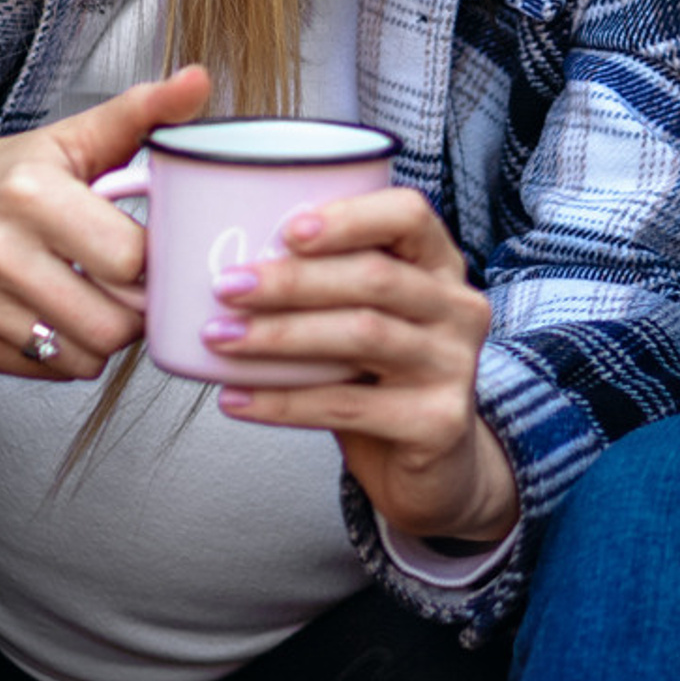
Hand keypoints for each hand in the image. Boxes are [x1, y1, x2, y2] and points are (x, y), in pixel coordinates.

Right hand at [0, 67, 212, 379]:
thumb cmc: (13, 170)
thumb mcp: (76, 134)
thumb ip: (144, 111)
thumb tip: (198, 80)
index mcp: (31, 193)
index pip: (128, 259)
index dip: (158, 260)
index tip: (160, 247)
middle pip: (110, 321)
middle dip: (140, 309)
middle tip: (141, 285)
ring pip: (81, 356)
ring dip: (108, 335)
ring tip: (108, 300)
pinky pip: (46, 370)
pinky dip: (68, 352)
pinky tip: (68, 315)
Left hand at [206, 186, 518, 548]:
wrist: (435, 465)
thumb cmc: (384, 379)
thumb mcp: (372, 317)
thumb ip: (331, 287)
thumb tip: (234, 264)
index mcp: (441, 266)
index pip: (408, 215)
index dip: (349, 218)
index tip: (287, 230)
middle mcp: (458, 308)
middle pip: (375, 277)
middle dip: (292, 279)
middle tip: (227, 286)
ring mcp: (454, 366)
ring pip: (361, 335)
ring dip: (280, 334)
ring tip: (222, 337)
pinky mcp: (438, 422)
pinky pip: (346, 406)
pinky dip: (282, 402)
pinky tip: (238, 398)